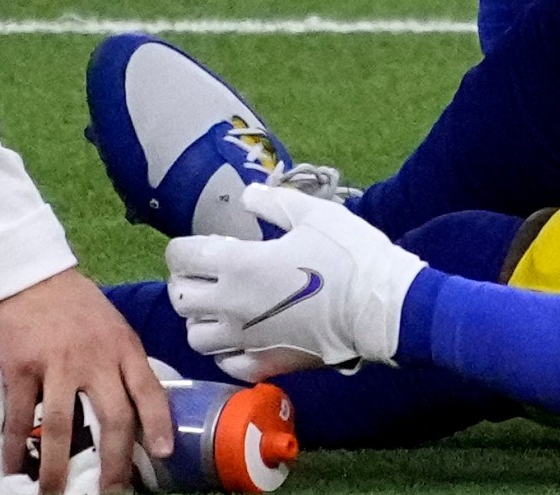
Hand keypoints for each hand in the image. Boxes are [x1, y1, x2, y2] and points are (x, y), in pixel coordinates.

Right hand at [0, 268, 173, 494]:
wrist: (29, 274)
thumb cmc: (75, 306)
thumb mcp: (113, 328)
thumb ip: (123, 363)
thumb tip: (135, 408)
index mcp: (124, 348)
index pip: (150, 391)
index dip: (159, 424)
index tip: (163, 453)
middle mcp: (96, 359)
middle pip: (113, 417)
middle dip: (114, 461)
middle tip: (111, 491)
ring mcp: (57, 364)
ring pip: (62, 426)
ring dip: (57, 467)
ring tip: (53, 493)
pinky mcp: (20, 368)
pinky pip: (18, 416)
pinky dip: (14, 447)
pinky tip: (11, 469)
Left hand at [167, 185, 425, 381]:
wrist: (378, 307)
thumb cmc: (348, 255)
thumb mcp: (313, 214)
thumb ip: (273, 203)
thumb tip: (247, 196)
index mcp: (239, 264)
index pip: (182, 257)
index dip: (184, 248)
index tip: (204, 244)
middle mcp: (231, 304)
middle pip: (180, 298)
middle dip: (188, 281)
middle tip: (208, 273)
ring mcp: (245, 339)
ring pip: (195, 336)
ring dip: (201, 319)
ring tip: (221, 307)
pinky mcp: (265, 363)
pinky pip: (226, 363)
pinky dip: (226, 351)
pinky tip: (242, 338)